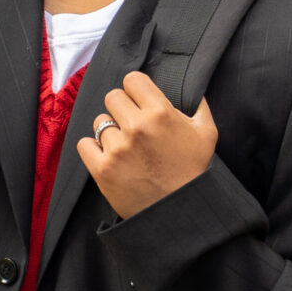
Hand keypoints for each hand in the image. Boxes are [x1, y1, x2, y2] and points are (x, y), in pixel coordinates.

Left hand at [78, 71, 218, 221]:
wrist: (180, 210)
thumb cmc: (195, 170)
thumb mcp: (207, 133)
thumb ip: (199, 104)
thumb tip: (191, 88)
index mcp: (160, 113)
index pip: (132, 79)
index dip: (136, 89)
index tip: (139, 100)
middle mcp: (136, 127)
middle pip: (112, 96)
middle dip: (122, 108)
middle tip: (132, 123)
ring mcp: (116, 148)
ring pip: (99, 121)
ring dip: (110, 130)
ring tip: (125, 145)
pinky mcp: (102, 169)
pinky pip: (84, 144)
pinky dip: (94, 148)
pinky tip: (109, 156)